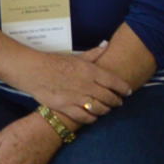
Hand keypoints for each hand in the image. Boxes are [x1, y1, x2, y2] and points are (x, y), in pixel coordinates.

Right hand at [13, 48, 131, 122]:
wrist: (34, 71)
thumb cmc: (55, 62)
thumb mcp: (77, 56)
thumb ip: (93, 54)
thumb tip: (106, 45)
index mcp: (90, 70)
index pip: (113, 81)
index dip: (123, 88)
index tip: (128, 91)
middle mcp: (86, 84)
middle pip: (108, 97)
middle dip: (116, 101)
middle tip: (119, 103)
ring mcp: (76, 97)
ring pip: (98, 108)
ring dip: (105, 110)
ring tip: (107, 110)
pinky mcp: (65, 107)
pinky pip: (83, 117)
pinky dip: (91, 118)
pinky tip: (93, 117)